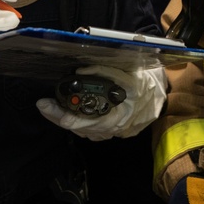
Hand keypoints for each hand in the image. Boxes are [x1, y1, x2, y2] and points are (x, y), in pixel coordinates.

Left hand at [37, 65, 166, 140]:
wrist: (160, 96)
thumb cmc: (145, 84)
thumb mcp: (128, 73)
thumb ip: (105, 71)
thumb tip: (81, 72)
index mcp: (118, 116)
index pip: (86, 123)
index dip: (67, 116)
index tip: (52, 109)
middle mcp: (113, 129)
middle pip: (79, 128)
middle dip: (58, 116)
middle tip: (43, 105)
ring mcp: (112, 132)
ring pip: (83, 130)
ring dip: (66, 119)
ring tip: (50, 107)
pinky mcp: (111, 131)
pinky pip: (90, 130)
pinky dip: (78, 121)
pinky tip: (68, 113)